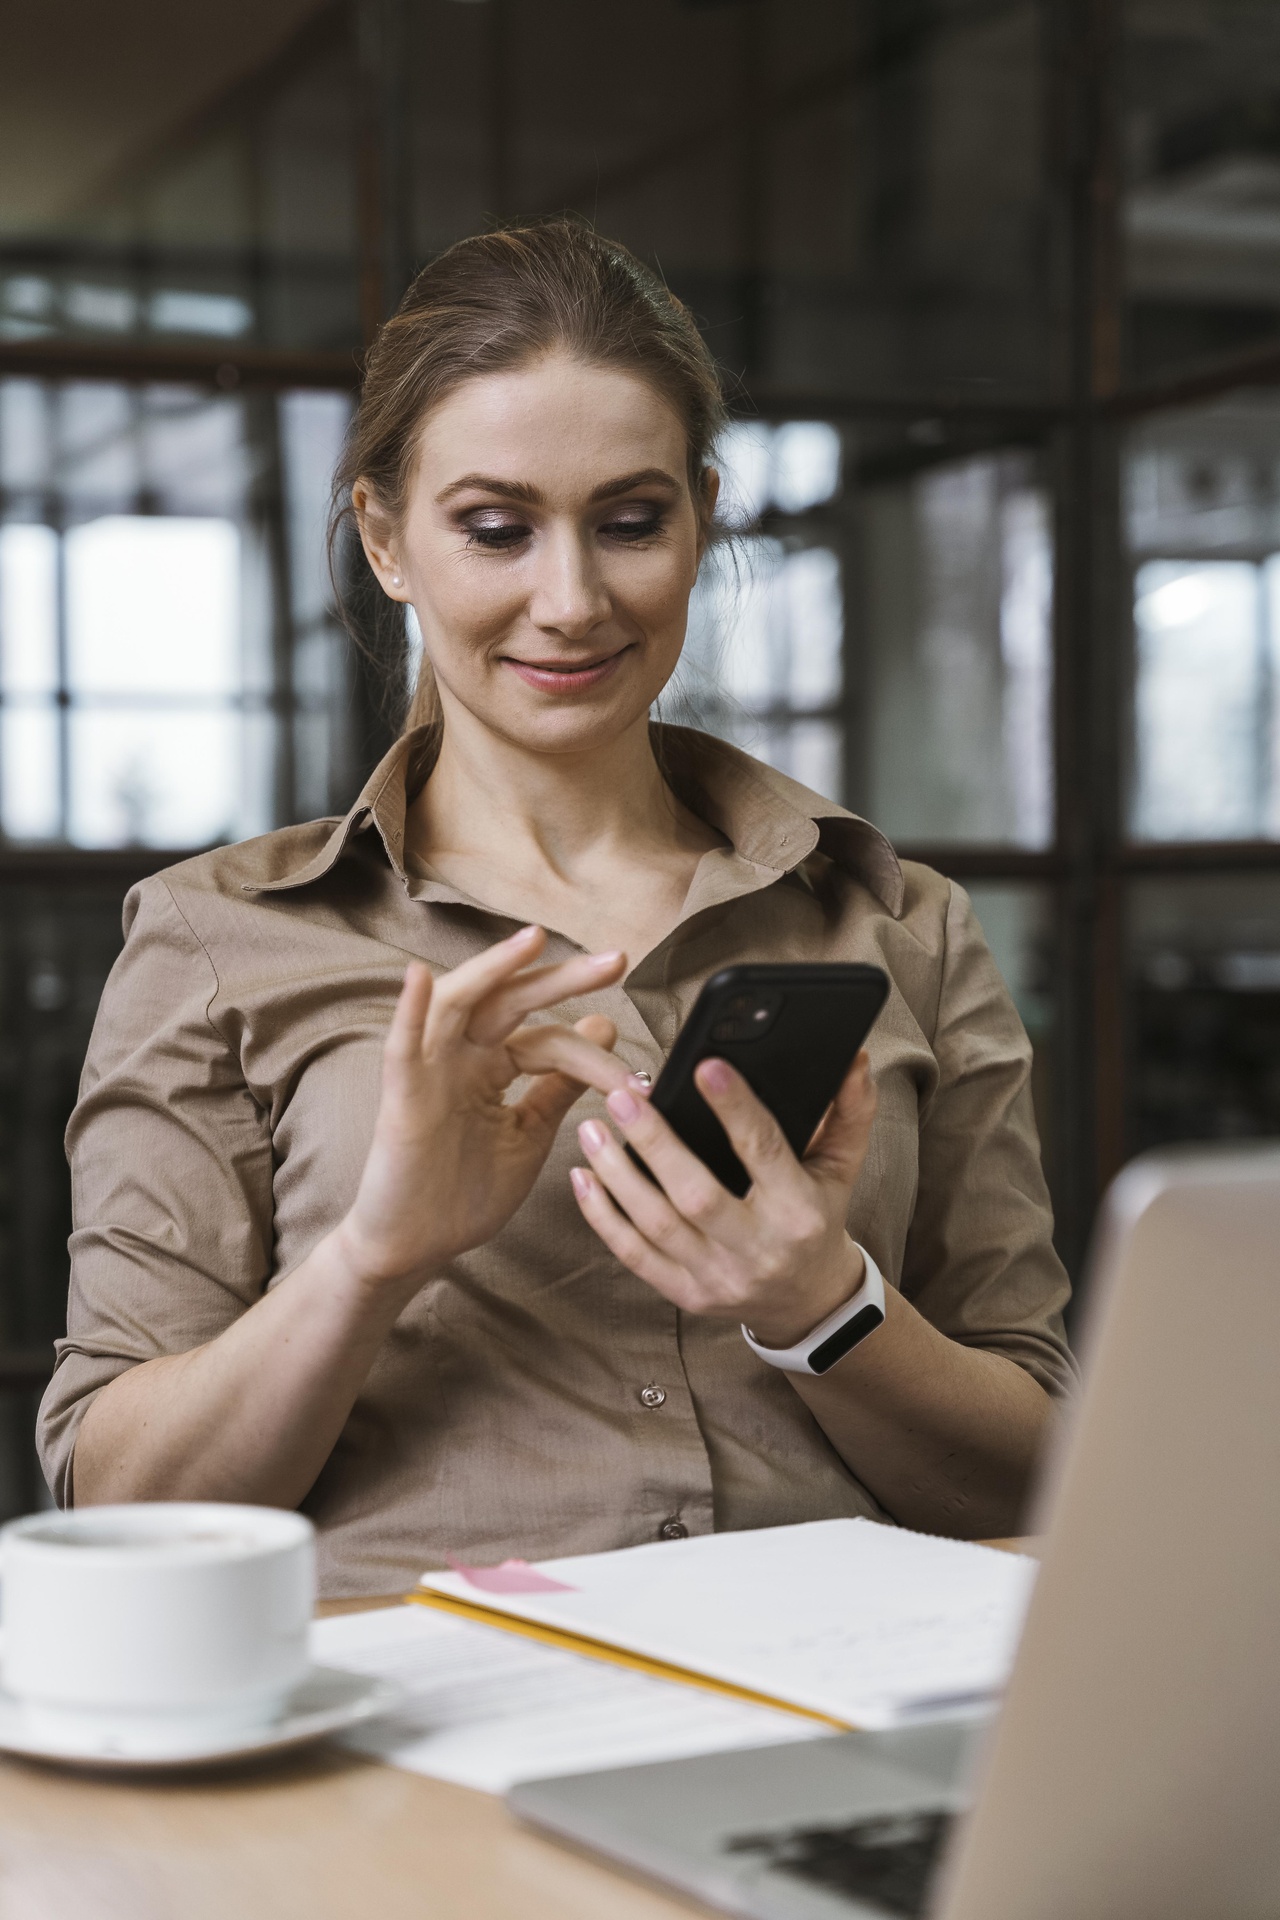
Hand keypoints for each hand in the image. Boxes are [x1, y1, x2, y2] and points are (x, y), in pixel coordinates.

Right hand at [338, 925, 630, 1291]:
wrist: (416, 1249)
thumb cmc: (464, 1194)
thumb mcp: (529, 1133)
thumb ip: (560, 1084)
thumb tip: (603, 1028)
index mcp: (493, 1066)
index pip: (551, 1041)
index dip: (596, 1056)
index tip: (641, 1082)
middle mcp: (462, 1057)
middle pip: (513, 1002)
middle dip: (564, 979)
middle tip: (617, 960)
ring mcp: (430, 1072)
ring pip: (459, 1004)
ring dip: (493, 970)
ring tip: (531, 940)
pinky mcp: (402, 1099)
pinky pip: (402, 1048)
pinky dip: (410, 1011)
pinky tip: (420, 978)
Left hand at [570, 1051, 876, 1347]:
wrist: (807, 1302)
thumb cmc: (817, 1220)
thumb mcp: (841, 1169)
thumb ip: (849, 1114)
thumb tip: (853, 1061)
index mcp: (798, 1212)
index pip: (763, 1152)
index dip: (735, 1109)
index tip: (706, 1066)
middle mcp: (757, 1249)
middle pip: (696, 1195)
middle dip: (655, 1142)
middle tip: (621, 1094)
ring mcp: (716, 1277)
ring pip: (655, 1224)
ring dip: (617, 1174)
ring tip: (592, 1126)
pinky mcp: (685, 1294)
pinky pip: (633, 1254)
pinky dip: (602, 1215)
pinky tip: (582, 1176)